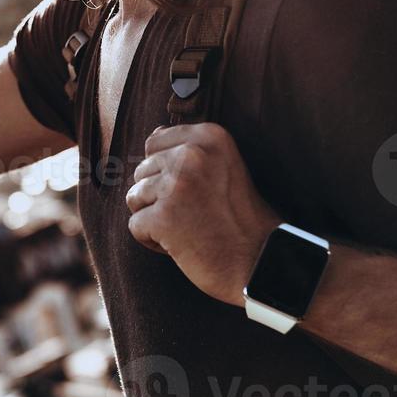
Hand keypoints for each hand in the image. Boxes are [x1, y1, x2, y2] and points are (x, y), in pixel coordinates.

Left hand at [125, 123, 281, 305]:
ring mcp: (177, 184)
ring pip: (135, 197)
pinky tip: (181, 245)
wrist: (261, 263)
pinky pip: (135, 225)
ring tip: (190, 228)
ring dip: (156, 218)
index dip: (166, 172)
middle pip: (142, 171)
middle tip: (196, 214)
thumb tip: (154, 133)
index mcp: (210, 136)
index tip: (195, 191)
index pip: (154, 144)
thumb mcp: (226, 167)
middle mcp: (193, 153)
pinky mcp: (164, 217)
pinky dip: (152, 240)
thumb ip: (190, 148)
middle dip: (159, 197)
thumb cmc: (240, 218)